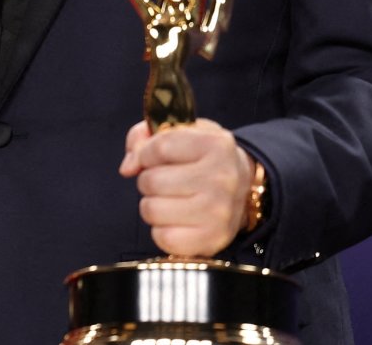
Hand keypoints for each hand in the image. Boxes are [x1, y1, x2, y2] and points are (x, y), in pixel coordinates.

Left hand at [120, 119, 251, 257]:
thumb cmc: (204, 158)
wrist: (243, 189)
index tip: (152, 158)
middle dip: (149, 180)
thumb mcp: (182, 132)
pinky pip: (162, 237)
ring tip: (171, 199)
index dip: (145, 154)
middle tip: (166, 181)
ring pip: (151, 209)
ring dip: (153, 204)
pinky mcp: (211, 239)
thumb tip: (128, 167)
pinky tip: (176, 220)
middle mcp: (221, 178)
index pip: (158, 148)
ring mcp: (218, 212)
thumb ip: (145, 137)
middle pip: (151, 180)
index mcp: (216, 145)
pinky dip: (161, 230)